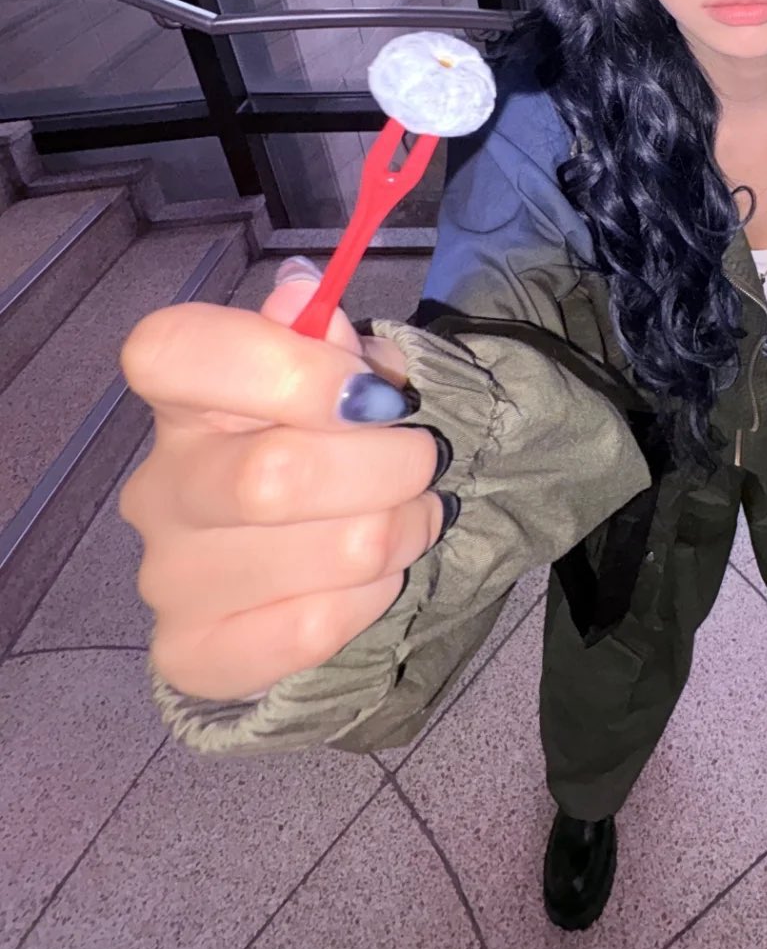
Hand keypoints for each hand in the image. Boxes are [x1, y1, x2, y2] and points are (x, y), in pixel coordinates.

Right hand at [119, 263, 447, 702]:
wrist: (300, 574)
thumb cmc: (326, 448)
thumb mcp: (342, 379)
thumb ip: (328, 340)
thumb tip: (304, 295)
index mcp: (185, 396)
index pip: (175, 350)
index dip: (285, 366)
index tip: (371, 392)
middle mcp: (162, 484)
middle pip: (270, 476)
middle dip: (386, 467)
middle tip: (423, 462)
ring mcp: (168, 576)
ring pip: (317, 555)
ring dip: (396, 532)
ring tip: (413, 519)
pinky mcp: (190, 653)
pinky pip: (307, 629)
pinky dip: (368, 600)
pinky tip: (376, 579)